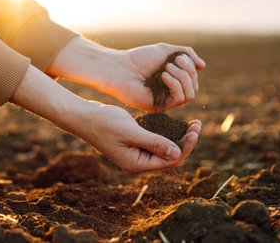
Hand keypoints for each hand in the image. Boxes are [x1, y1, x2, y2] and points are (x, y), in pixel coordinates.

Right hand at [10, 66, 201, 172]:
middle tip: (197, 124)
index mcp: (137, 163)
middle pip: (170, 156)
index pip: (170, 160)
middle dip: (185, 142)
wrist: (82, 116)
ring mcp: (135, 153)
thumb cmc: (104, 123)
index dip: (186, 146)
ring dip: (178, 137)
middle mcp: (138, 161)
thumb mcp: (131, 131)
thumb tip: (177, 152)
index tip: (195, 130)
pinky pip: (155, 141)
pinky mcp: (134, 142)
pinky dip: (167, 132)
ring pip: (164, 148)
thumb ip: (154, 142)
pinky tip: (175, 122)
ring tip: (192, 123)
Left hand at [110, 43, 205, 110]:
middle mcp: (170, 92)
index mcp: (173, 81)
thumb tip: (203, 66)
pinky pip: (178, 99)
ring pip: (190, 94)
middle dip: (188, 72)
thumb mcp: (167, 51)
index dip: (191, 67)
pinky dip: (175, 85)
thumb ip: (186, 54)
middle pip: (194, 87)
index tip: (179, 56)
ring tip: (167, 68)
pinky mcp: (159, 107)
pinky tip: (163, 76)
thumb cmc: (139, 58)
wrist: (120, 68)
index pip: (193, 79)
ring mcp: (165, 101)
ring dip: (182, 78)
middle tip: (174, 61)